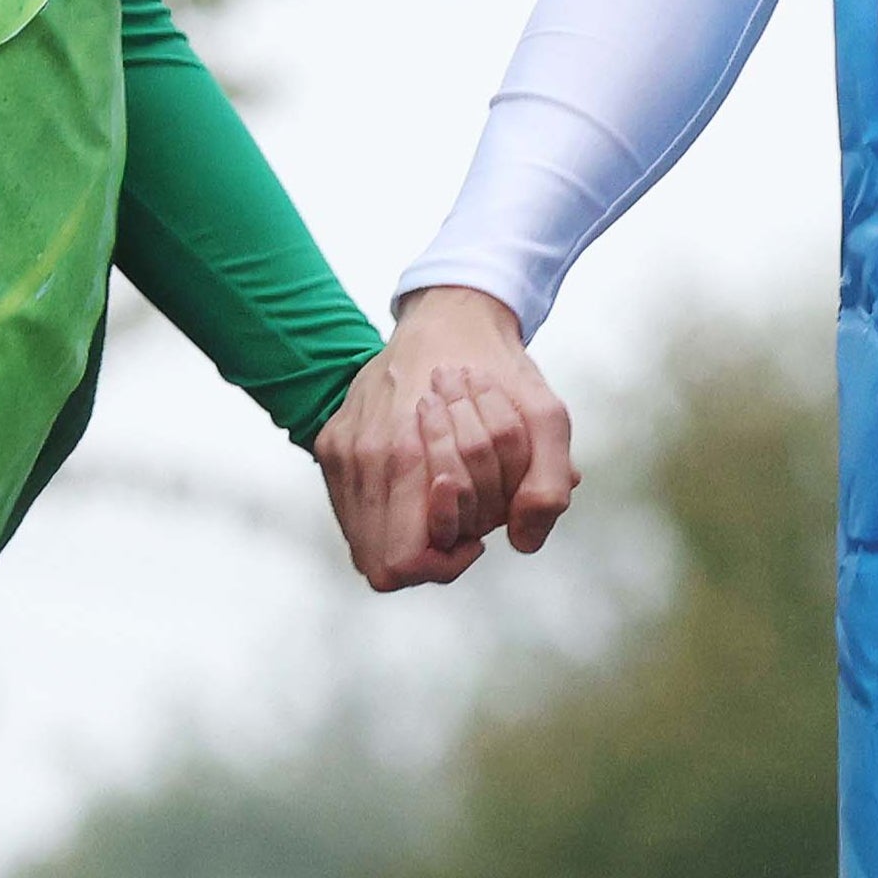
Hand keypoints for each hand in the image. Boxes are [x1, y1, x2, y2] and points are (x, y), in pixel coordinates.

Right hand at [308, 288, 576, 594]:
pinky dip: (390, 513)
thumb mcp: (546, 418)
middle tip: (464, 517)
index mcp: (406, 454)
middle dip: (430, 552)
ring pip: (364, 544)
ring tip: (443, 495)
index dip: (445, 563)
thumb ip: (546, 487)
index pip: (402, 562)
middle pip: (381, 563)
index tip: (476, 533)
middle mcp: (362, 457)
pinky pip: (352, 513)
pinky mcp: (331, 444)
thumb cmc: (499, 369)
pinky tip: (421, 483)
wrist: (448, 314)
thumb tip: (521, 544)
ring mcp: (340, 451)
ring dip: (409, 531)